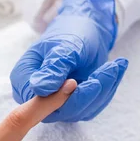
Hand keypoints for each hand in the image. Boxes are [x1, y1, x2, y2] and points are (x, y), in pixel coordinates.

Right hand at [10, 0, 128, 121]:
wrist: (86, 29)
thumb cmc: (70, 32)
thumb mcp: (63, 46)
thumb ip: (53, 68)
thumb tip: (40, 88)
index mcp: (23, 79)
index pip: (35, 101)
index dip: (57, 97)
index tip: (75, 82)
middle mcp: (36, 96)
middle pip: (59, 110)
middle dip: (87, 93)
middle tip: (107, 70)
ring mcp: (55, 104)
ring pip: (79, 110)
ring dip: (102, 89)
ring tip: (116, 65)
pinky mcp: (74, 106)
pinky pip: (92, 107)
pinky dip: (106, 89)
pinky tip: (115, 70)